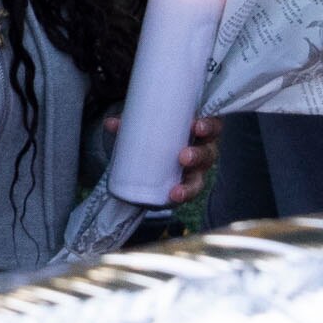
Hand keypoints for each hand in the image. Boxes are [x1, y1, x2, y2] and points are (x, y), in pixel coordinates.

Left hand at [105, 113, 221, 206]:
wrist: (155, 156)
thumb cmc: (160, 135)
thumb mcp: (150, 128)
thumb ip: (131, 126)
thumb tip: (110, 123)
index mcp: (200, 132)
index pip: (212, 127)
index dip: (209, 126)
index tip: (196, 126)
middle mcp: (203, 152)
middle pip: (208, 154)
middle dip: (198, 155)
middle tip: (183, 156)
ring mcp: (195, 172)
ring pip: (198, 179)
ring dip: (189, 186)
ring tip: (176, 191)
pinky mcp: (185, 187)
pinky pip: (186, 194)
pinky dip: (181, 197)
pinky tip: (172, 199)